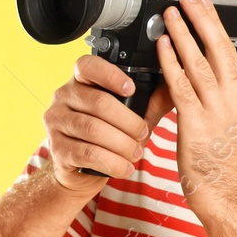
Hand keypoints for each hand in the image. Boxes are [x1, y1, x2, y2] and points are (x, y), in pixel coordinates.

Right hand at [43, 54, 171, 192]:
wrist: (81, 171)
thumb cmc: (110, 135)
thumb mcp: (133, 113)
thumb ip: (152, 97)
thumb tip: (180, 78)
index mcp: (81, 80)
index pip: (88, 66)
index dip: (111, 76)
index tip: (132, 89)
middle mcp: (64, 96)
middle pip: (99, 103)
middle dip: (128, 121)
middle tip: (144, 133)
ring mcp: (56, 122)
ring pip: (93, 129)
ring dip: (122, 144)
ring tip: (137, 153)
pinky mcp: (56, 148)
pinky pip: (87, 153)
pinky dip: (112, 162)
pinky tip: (125, 167)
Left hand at [155, 0, 236, 211]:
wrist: (223, 191)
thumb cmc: (221, 161)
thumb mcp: (229, 122)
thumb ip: (220, 96)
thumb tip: (206, 73)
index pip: (230, 51)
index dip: (216, 25)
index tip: (205, 5)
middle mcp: (233, 100)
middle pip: (219, 50)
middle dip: (202, 20)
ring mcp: (217, 111)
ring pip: (200, 63)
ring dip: (184, 35)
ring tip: (170, 15)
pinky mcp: (196, 123)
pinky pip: (182, 86)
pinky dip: (172, 63)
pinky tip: (163, 47)